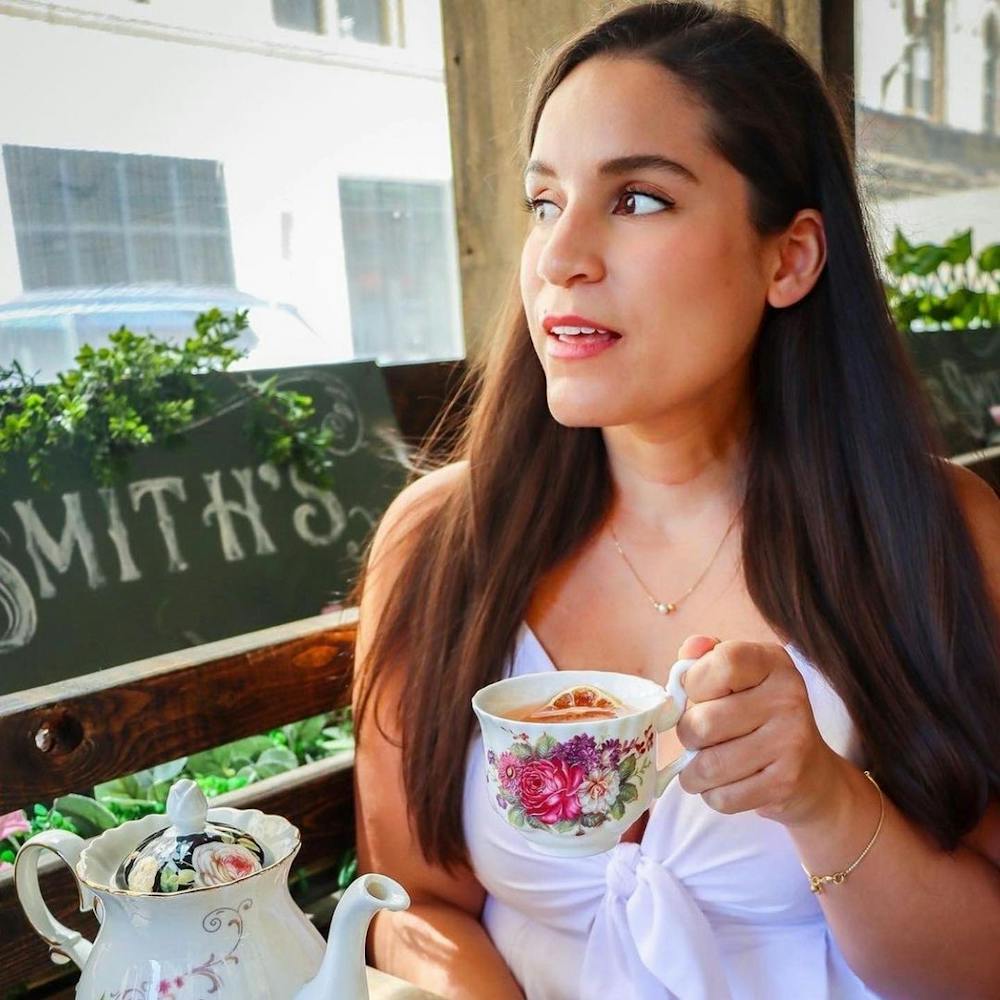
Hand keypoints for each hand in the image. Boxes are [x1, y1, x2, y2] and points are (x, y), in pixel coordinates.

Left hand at [674, 635, 850, 826]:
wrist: (812, 773)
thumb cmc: (757, 716)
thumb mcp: (738, 678)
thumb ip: (706, 659)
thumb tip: (690, 647)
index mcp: (773, 663)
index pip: (724, 662)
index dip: (695, 682)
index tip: (699, 695)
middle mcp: (789, 697)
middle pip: (702, 722)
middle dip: (688, 736)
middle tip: (700, 738)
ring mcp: (791, 741)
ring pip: (707, 765)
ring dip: (694, 772)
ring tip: (705, 764)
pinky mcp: (786, 784)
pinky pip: (722, 797)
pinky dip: (712, 794)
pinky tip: (726, 784)